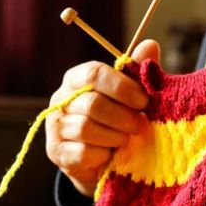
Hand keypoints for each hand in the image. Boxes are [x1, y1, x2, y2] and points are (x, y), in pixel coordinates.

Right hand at [45, 39, 159, 197]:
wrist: (102, 160)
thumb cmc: (117, 120)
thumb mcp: (131, 95)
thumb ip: (138, 72)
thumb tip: (150, 45)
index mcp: (76, 78)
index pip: (94, 73)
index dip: (122, 87)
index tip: (144, 100)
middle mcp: (61, 99)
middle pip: (92, 104)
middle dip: (123, 117)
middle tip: (139, 125)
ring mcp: (55, 126)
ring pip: (86, 129)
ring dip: (115, 137)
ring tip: (126, 139)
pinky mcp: (56, 152)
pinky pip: (82, 153)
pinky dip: (102, 155)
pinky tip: (110, 154)